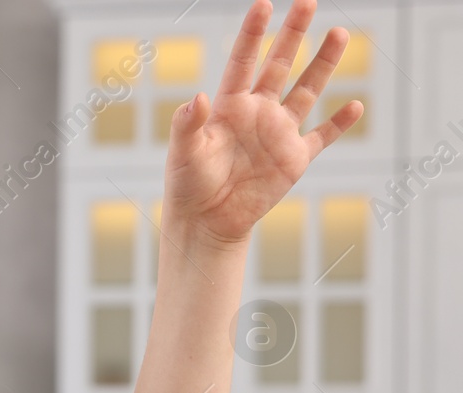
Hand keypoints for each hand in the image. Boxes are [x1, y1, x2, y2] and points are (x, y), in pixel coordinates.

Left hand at [163, 0, 362, 245]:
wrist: (206, 222)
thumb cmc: (187, 186)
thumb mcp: (183, 153)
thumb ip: (188, 124)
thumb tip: (197, 97)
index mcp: (228, 107)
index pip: (243, 62)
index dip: (253, 34)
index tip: (264, 4)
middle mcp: (257, 113)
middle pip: (279, 65)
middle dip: (293, 34)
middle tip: (308, 2)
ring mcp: (278, 134)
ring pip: (306, 91)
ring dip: (323, 64)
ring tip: (339, 33)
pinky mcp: (294, 159)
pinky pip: (322, 137)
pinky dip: (340, 123)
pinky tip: (356, 106)